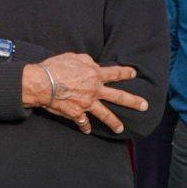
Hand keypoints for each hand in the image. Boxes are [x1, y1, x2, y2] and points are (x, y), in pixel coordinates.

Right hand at [24, 53, 147, 133]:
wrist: (41, 83)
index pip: (115, 72)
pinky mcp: (76, 114)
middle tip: (145, 106)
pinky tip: (87, 130)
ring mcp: (87, 104)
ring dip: (114, 122)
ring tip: (121, 129)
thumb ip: (87, 61)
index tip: (133, 73)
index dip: (125, 72)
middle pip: (118, 97)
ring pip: (105, 115)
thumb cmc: (55, 67)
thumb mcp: (73, 57)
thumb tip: (93, 65)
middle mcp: (94, 90)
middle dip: (133, 102)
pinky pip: (83, 122)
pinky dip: (85, 126)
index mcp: (94, 74)